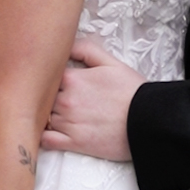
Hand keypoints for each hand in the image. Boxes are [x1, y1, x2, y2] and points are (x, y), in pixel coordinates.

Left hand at [41, 38, 142, 161]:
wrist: (148, 121)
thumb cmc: (132, 92)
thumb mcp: (112, 63)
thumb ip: (86, 50)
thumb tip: (65, 46)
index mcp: (73, 79)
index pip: (45, 75)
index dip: (46, 77)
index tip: (51, 80)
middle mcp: (66, 100)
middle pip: (42, 96)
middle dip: (44, 96)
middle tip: (49, 97)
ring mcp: (68, 123)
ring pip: (42, 117)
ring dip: (43, 115)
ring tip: (50, 113)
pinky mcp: (73, 143)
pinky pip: (45, 140)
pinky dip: (42, 136)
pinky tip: (47, 131)